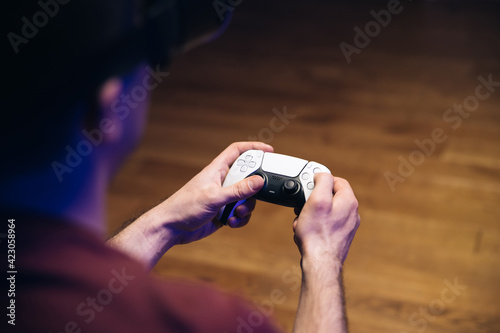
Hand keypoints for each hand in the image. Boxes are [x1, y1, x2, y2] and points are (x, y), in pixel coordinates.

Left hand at [148, 142, 273, 244]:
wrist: (171, 229)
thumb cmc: (184, 207)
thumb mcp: (214, 197)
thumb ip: (238, 190)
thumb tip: (259, 181)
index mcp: (217, 170)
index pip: (237, 151)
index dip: (253, 148)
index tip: (269, 150)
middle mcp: (221, 182)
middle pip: (247, 176)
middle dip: (254, 188)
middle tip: (256, 194)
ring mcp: (223, 197)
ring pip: (246, 197)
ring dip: (246, 207)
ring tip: (236, 213)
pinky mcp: (223, 212)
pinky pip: (240, 212)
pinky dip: (240, 218)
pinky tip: (230, 222)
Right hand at [293, 173, 359, 264]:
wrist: (320, 262)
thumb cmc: (317, 233)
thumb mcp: (317, 199)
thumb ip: (322, 181)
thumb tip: (323, 174)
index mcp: (349, 201)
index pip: (337, 180)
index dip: (321, 180)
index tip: (309, 185)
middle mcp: (351, 213)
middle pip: (330, 196)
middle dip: (313, 199)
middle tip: (303, 205)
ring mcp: (347, 227)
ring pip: (326, 212)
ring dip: (311, 214)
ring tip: (303, 221)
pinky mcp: (340, 237)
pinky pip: (324, 225)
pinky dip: (314, 226)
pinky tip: (306, 232)